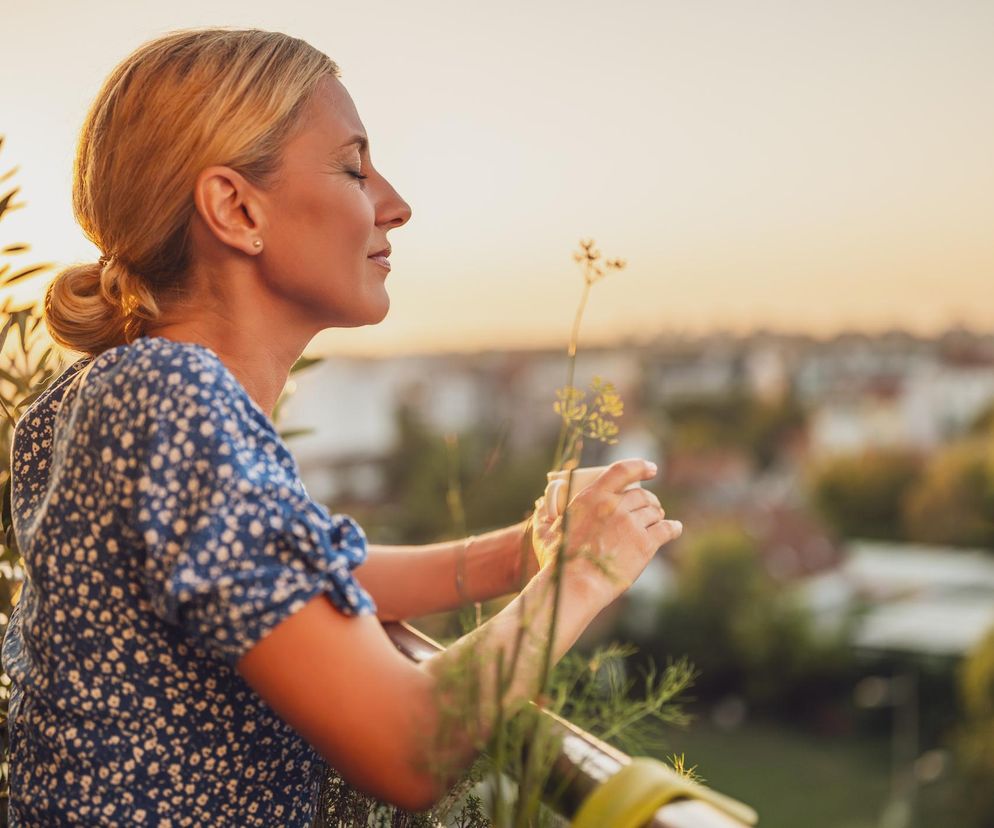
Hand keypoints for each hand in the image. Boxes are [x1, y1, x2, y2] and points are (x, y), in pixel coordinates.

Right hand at [538, 459, 682, 605]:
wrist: (575, 584)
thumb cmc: (556, 561)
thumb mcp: (544, 532)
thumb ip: (544, 517)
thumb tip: (541, 507)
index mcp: (592, 497)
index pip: (622, 471)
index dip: (639, 466)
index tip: (651, 468)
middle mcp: (614, 506)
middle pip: (642, 495)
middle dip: (649, 500)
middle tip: (652, 505)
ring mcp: (631, 524)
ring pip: (654, 512)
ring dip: (658, 515)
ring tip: (659, 520)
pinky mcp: (645, 543)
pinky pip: (667, 529)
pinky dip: (673, 528)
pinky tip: (675, 529)